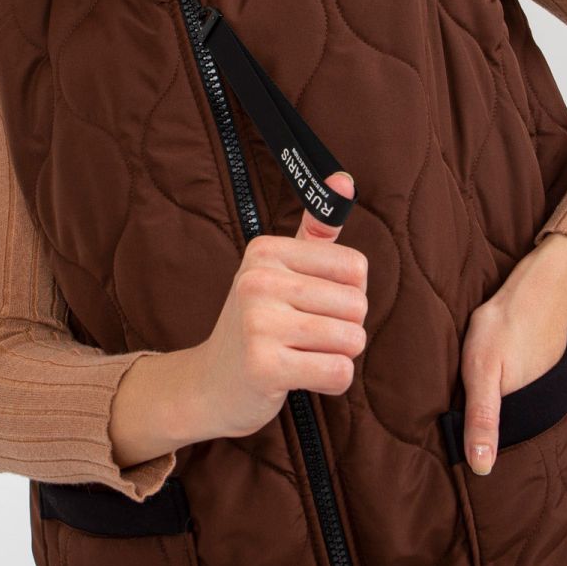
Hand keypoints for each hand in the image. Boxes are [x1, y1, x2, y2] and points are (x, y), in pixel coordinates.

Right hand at [188, 171, 367, 440]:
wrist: (209, 385)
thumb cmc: (257, 325)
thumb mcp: (280, 272)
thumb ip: (315, 231)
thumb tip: (344, 180)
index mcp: (266, 251)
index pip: (355, 268)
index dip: (348, 294)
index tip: (312, 306)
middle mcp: (258, 280)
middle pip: (357, 306)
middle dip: (344, 330)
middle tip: (304, 338)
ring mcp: (258, 323)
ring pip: (352, 340)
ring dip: (337, 357)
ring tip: (301, 355)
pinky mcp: (264, 366)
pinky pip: (338, 372)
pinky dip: (331, 381)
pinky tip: (300, 378)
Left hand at [460, 233, 566, 474]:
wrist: (539, 288)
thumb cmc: (505, 328)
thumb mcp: (482, 373)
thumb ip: (482, 419)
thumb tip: (481, 468)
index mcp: (523, 414)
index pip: (498, 450)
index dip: (478, 454)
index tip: (459, 464)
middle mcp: (537, 408)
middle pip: (506, 433)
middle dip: (484, 436)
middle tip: (458, 429)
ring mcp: (540, 390)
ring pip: (511, 413)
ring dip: (493, 413)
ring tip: (468, 411)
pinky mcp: (539, 375)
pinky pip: (518, 394)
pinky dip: (505, 393)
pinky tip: (491, 384)